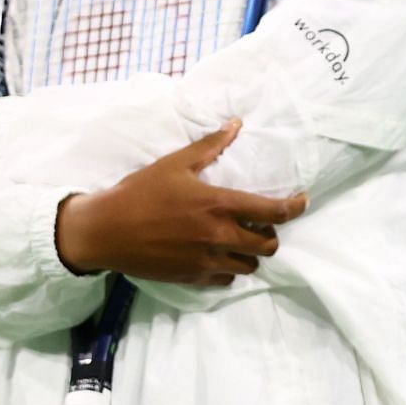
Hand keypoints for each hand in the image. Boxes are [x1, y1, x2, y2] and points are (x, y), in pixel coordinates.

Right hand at [55, 121, 307, 285]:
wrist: (104, 231)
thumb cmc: (139, 193)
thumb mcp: (175, 164)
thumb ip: (210, 146)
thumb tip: (235, 125)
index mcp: (219, 205)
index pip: (273, 212)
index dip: (295, 208)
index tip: (301, 202)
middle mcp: (220, 236)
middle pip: (268, 245)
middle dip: (270, 234)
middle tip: (260, 224)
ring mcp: (207, 261)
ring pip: (250, 265)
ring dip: (250, 253)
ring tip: (239, 240)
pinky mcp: (193, 277)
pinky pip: (226, 279)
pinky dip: (229, 269)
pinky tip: (217, 256)